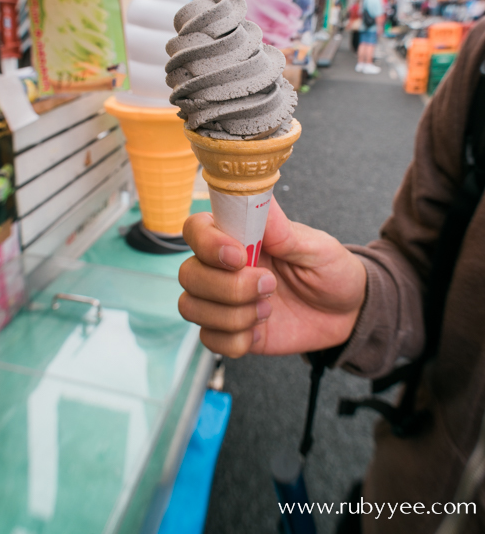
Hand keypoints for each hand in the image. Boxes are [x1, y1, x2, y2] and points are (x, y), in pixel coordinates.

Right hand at [178, 197, 366, 357]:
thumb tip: (259, 196)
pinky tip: (261, 330)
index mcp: (239, 237)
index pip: (196, 229)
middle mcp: (224, 267)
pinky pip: (210, 340)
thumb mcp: (317, 247)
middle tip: (270, 286)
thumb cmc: (331, 270)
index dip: (208, 244)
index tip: (241, 256)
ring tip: (268, 309)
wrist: (348, 313)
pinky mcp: (231, 331)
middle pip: (188, 274)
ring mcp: (224, 301)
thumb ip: (283, 230)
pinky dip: (236, 340)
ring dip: (232, 315)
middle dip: (228, 287)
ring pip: (192, 307)